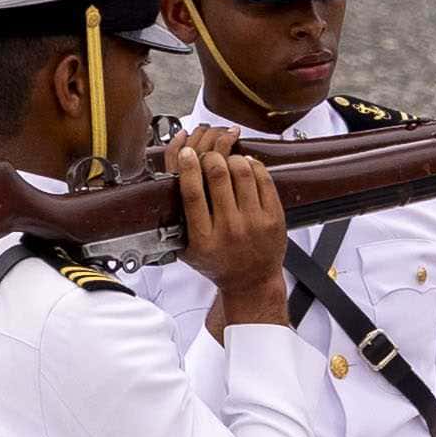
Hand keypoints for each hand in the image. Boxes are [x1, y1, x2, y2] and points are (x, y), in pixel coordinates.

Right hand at [175, 127, 291, 328]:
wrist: (251, 282)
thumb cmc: (218, 264)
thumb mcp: (189, 251)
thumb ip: (175, 225)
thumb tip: (162, 189)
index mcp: (204, 238)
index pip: (193, 193)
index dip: (188, 167)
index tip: (186, 154)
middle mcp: (229, 229)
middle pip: (218, 176)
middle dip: (210, 157)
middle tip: (207, 156)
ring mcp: (254, 222)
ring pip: (242, 172)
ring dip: (231, 158)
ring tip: (226, 160)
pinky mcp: (274, 217)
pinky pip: (264, 179)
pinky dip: (253, 165)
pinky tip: (245, 165)